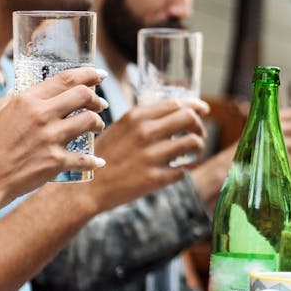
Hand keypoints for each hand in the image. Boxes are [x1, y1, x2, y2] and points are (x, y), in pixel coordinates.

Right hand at [0, 67, 106, 205]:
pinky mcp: (56, 161)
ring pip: (90, 121)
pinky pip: (85, 158)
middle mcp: (42, 115)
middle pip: (84, 95)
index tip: (99, 74)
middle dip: (97, 98)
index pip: (66, 78)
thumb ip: (11, 99)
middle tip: (100, 104)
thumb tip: (21, 90)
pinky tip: (97, 161)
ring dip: (98, 123)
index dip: (89, 74)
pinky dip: (94, 160)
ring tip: (97, 126)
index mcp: (28, 100)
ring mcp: (51, 138)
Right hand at [85, 97, 209, 210]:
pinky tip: (179, 169)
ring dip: (198, 146)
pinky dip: (185, 168)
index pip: (177, 103)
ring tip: (192, 152)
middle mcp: (145, 132)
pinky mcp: (155, 178)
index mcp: (136, 116)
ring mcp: (151, 156)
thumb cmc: (105, 155)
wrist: (87, 186)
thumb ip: (146, 119)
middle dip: (200, 125)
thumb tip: (177, 111)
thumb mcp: (121, 127)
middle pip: (190, 118)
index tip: (204, 110)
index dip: (196, 106)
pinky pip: (183, 169)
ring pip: (193, 142)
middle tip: (198, 133)